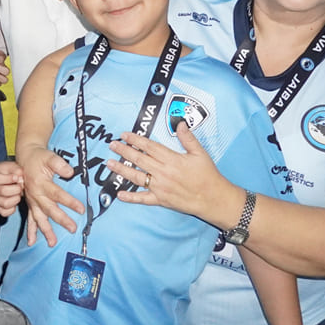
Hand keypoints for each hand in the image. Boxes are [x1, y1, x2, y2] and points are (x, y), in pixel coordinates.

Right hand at [0, 161, 24, 216]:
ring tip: (18, 194)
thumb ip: (16, 170)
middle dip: (16, 189)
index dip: (9, 178)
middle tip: (20, 186)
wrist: (7, 178)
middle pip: (3, 191)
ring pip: (5, 203)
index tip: (16, 177)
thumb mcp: (13, 166)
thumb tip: (19, 177)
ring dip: (16, 199)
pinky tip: (14, 200)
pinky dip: (12, 209)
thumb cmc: (10, 172)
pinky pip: (5, 213)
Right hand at [17, 146, 82, 247]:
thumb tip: (70, 172)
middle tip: (72, 228)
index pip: (57, 194)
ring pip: (39, 218)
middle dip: (61, 219)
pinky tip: (32, 242)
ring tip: (52, 242)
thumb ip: (58, 164)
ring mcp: (32, 201)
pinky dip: (30, 231)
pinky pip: (30, 219)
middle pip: (49, 209)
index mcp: (41, 183)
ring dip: (45, 230)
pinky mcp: (30, 204)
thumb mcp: (49, 156)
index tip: (81, 209)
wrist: (26, 158)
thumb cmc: (39, 158)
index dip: (69, 202)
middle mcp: (35, 194)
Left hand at [107, 121, 236, 222]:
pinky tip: (119, 194)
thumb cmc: (208, 176)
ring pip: (136, 177)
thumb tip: (180, 124)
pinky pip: (143, 198)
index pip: (149, 147)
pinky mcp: (161, 200)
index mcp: (172, 159)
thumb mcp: (200, 154)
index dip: (135, 140)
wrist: (214, 198)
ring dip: (121, 170)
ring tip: (109, 163)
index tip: (124, 135)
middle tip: (112, 145)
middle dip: (123, 151)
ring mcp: (160, 187)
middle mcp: (163, 172)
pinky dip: (130, 197)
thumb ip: (188, 138)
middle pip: (139, 159)